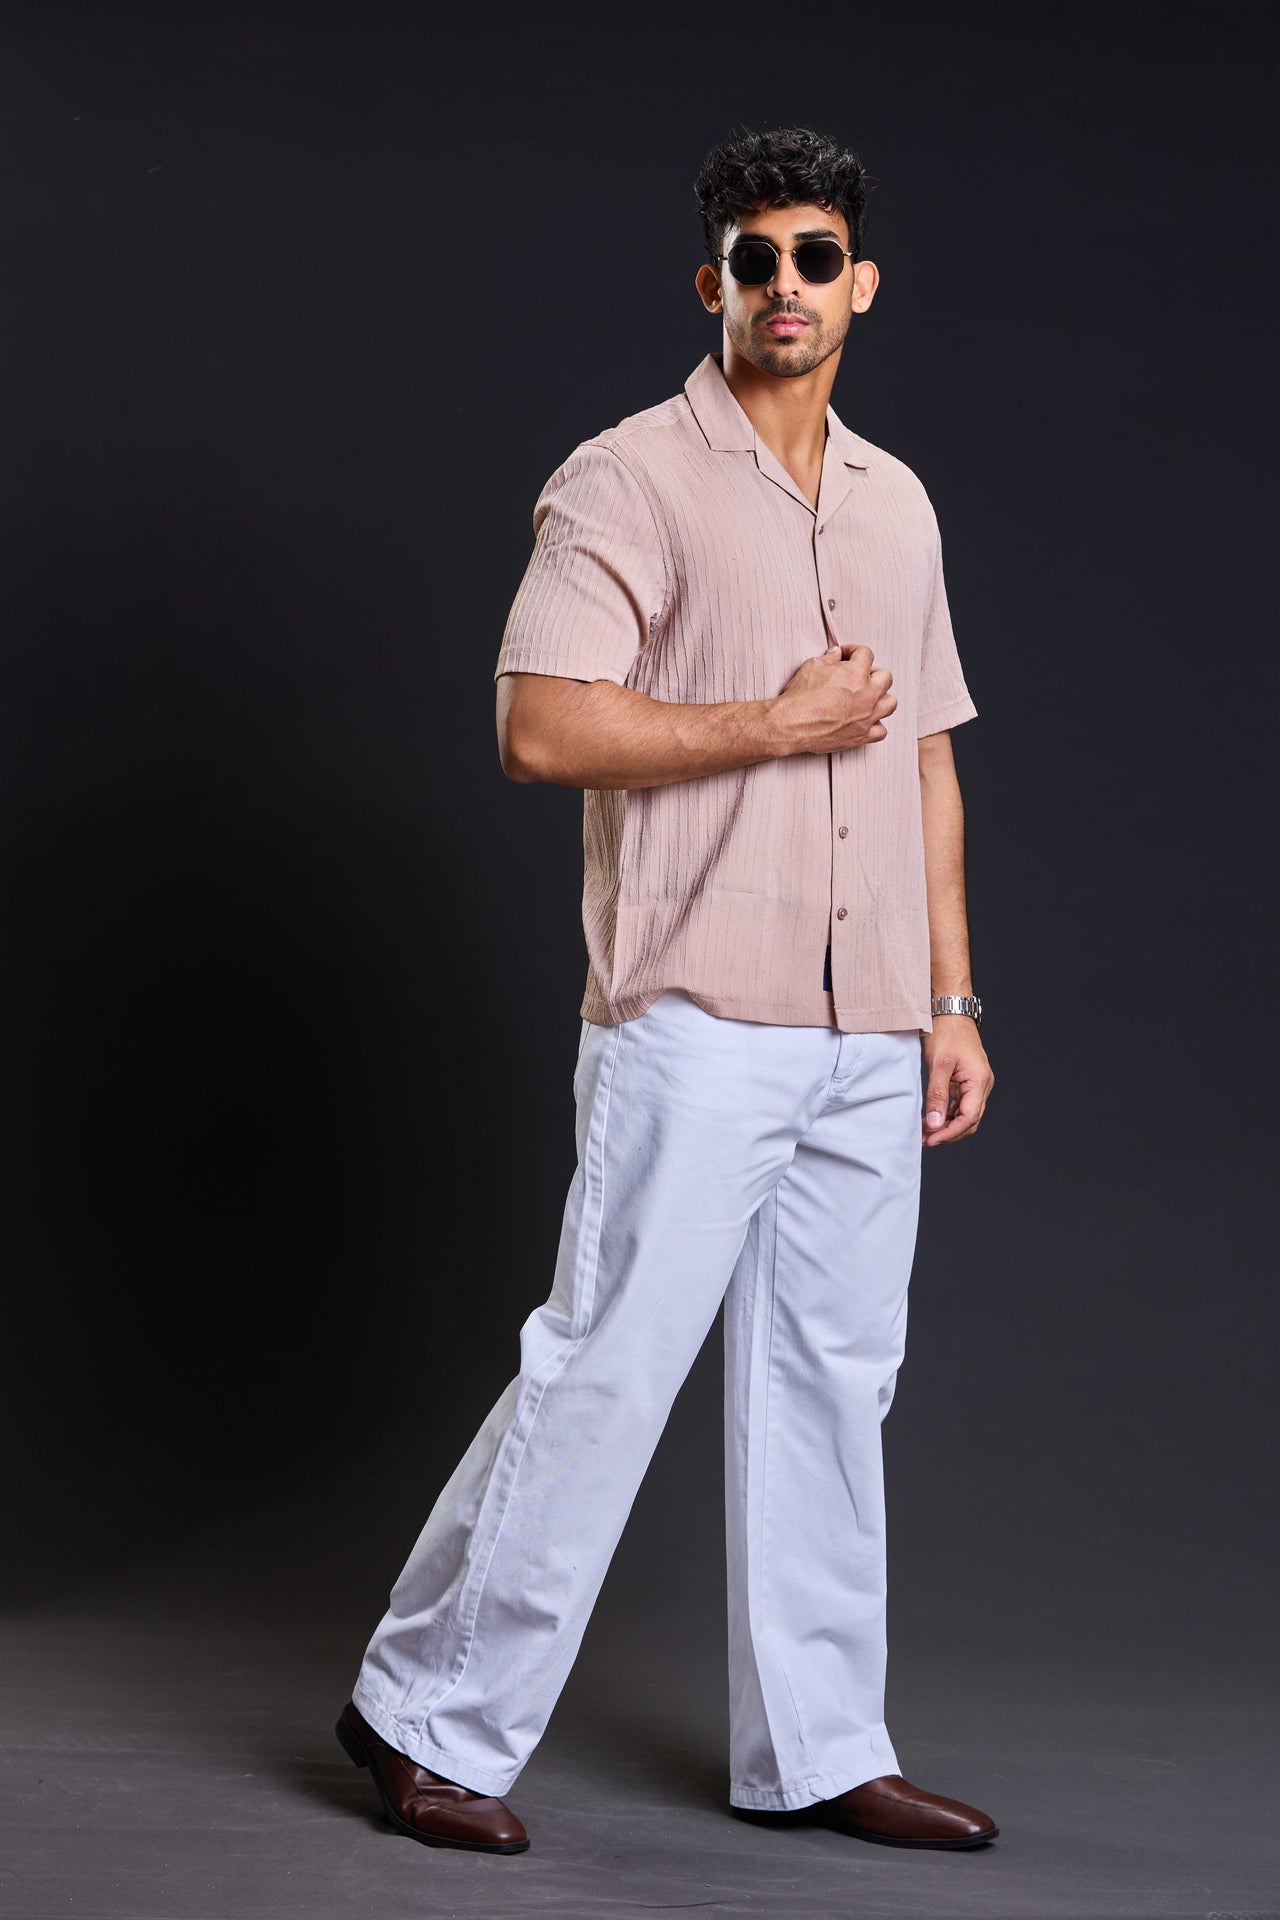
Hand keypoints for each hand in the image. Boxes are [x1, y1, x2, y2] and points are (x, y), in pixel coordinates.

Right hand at [770, 641, 896, 754]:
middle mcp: (867, 694)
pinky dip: (876, 725)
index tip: (847, 656)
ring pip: (890, 703)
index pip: (866, 654)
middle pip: (886, 677)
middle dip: (873, 673)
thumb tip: (837, 654)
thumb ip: (830, 659)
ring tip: (868, 698)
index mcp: (856, 674)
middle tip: (859, 676)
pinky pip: (881, 731)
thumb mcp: (812, 666)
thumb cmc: (799, 696)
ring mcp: (867, 716)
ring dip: (881, 698)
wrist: (790, 724)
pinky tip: (865, 721)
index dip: (854, 651)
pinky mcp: (861, 735)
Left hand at [921, 1017, 993, 1145]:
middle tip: (926, 1139)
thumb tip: (934, 1123)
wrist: (951, 1012)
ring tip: (925, 1131)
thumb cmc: (947, 1032)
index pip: (968, 1118)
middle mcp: (982, 1084)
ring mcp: (976, 1083)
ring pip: (964, 1114)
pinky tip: (931, 1117)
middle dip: (948, 1133)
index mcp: (979, 1081)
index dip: (950, 1133)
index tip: (931, 1140)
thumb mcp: (939, 1064)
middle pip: (969, 1120)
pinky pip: (960, 1104)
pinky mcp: (967, 1080)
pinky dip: (947, 1113)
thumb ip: (937, 1095)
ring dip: (947, 1125)